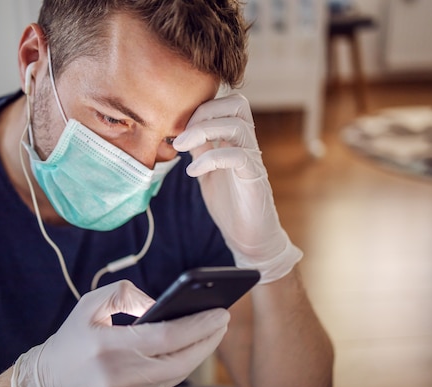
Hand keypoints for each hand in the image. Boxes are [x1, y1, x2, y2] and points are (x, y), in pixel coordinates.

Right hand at [11, 280, 228, 386]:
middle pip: (180, 362)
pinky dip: (175, 368)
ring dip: (196, 354)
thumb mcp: (89, 306)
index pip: (166, 338)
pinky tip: (186, 350)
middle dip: (207, 340)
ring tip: (209, 331)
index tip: (219, 311)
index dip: (198, 325)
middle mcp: (120, 377)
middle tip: (222, 320)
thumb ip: (124, 295)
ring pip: (174, 377)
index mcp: (109, 348)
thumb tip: (158, 304)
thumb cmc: (69, 342)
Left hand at [173, 94, 302, 282]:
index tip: (177, 126)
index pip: (226, 103)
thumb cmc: (229, 204)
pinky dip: (211, 159)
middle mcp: (247, 145)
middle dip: (205, 111)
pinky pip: (239, 156)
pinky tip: (193, 171)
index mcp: (235, 140)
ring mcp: (253, 160)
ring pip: (238, 126)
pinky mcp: (255, 178)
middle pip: (238, 104)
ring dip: (203, 132)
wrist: (248, 238)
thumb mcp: (206, 171)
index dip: (201, 107)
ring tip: (180, 148)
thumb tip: (180, 132)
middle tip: (181, 134)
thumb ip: (199, 150)